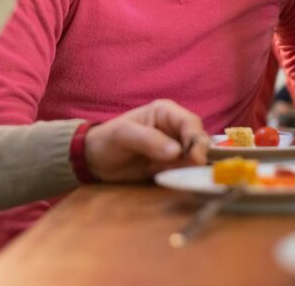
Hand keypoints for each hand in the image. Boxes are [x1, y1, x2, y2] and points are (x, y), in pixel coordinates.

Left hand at [84, 99, 208, 181]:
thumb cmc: (107, 140)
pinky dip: (185, 177)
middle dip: (198, 156)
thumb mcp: (123, 135)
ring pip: (195, 158)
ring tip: (176, 176)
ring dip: (192, 169)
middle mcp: (174, 129)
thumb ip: (148, 140)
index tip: (196, 159)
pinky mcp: (172, 167)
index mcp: (165, 112)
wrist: (95, 162)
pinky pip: (186, 171)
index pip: (190, 123)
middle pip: (199, 141)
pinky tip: (174, 180)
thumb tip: (176, 151)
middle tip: (192, 172)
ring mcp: (175, 149)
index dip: (196, 139)